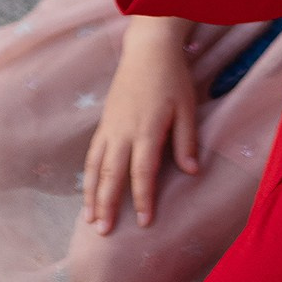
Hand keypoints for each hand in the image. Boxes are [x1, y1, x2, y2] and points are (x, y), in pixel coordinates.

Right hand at [82, 19, 198, 232]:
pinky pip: (92, 154)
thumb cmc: (172, 78)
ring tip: (89, 219)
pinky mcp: (104, 122)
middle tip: (103, 232)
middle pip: (112, 174)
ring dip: (92, 194)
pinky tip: (88, 190)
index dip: (144, 199)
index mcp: (146, 129)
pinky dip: (89, 175)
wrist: (148, 49)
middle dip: (107, 204)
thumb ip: (186, 141)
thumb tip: (192, 172)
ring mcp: (110, 126)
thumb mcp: (187, 107)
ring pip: (96, 166)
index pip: (143, 172)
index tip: (145, 223)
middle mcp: (123, 131)